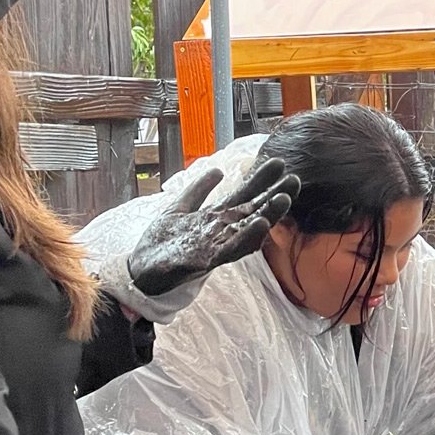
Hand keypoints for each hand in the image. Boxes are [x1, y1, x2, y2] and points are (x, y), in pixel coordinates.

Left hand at [128, 157, 299, 296]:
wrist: (139, 271)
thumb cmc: (161, 244)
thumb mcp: (178, 208)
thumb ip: (197, 190)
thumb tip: (219, 170)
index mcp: (215, 218)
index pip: (243, 196)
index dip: (260, 180)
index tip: (279, 163)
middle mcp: (221, 230)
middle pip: (252, 210)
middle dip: (274, 196)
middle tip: (296, 180)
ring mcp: (216, 245)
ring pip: (247, 229)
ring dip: (267, 216)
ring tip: (284, 199)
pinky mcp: (206, 259)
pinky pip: (230, 249)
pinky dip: (246, 238)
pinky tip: (260, 225)